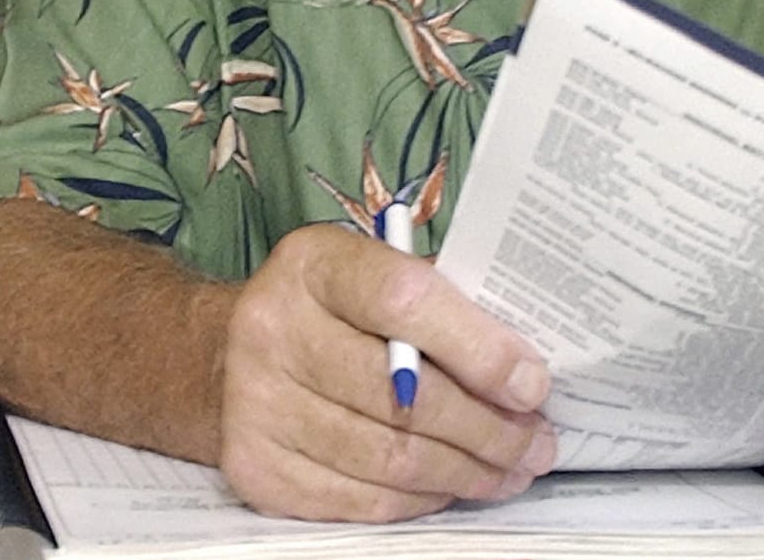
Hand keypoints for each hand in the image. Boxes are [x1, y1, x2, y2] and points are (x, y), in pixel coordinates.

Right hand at [215, 224, 555, 521]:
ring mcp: (257, 403)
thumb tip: (522, 375)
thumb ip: (438, 307)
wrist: (226, 355)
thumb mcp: (373, 274)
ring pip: (390, 458)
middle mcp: (272, 328)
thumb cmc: (330, 313)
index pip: (405, 302)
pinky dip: (419, 500)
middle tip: (537, 443)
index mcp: (313, 264)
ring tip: (507, 471)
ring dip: (465, 472)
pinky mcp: (255, 467)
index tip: (532, 385)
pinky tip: (448, 486)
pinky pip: (361, 500)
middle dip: (489, 429)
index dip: (479, 349)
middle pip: (404, 395)